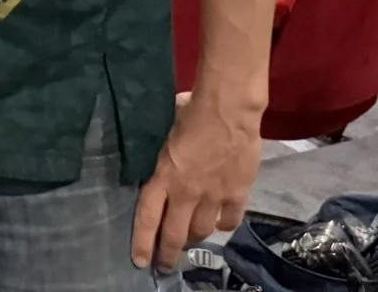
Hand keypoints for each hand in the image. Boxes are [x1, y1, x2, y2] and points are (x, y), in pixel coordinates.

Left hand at [131, 91, 261, 275]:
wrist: (228, 110)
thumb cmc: (190, 111)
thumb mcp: (162, 132)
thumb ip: (161, 155)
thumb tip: (158, 158)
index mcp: (163, 176)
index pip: (147, 217)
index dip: (143, 242)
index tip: (140, 261)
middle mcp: (186, 193)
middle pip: (175, 234)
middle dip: (168, 255)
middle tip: (164, 266)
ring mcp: (213, 196)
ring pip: (202, 232)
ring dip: (194, 239)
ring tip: (189, 241)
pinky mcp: (238, 195)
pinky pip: (228, 222)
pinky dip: (222, 226)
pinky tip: (218, 223)